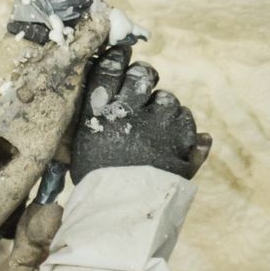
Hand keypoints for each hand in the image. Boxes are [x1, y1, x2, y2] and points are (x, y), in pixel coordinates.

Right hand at [71, 49, 210, 180]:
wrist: (120, 218)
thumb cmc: (96, 184)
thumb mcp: (81, 149)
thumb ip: (91, 118)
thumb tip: (100, 87)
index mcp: (100, 115)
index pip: (109, 70)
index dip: (117, 57)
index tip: (123, 51)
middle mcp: (130, 115)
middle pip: (142, 76)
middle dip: (144, 75)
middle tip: (144, 83)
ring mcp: (159, 129)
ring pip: (168, 99)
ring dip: (164, 108)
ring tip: (157, 126)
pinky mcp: (182, 146)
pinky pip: (188, 123)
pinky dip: (183, 129)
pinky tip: (173, 140)